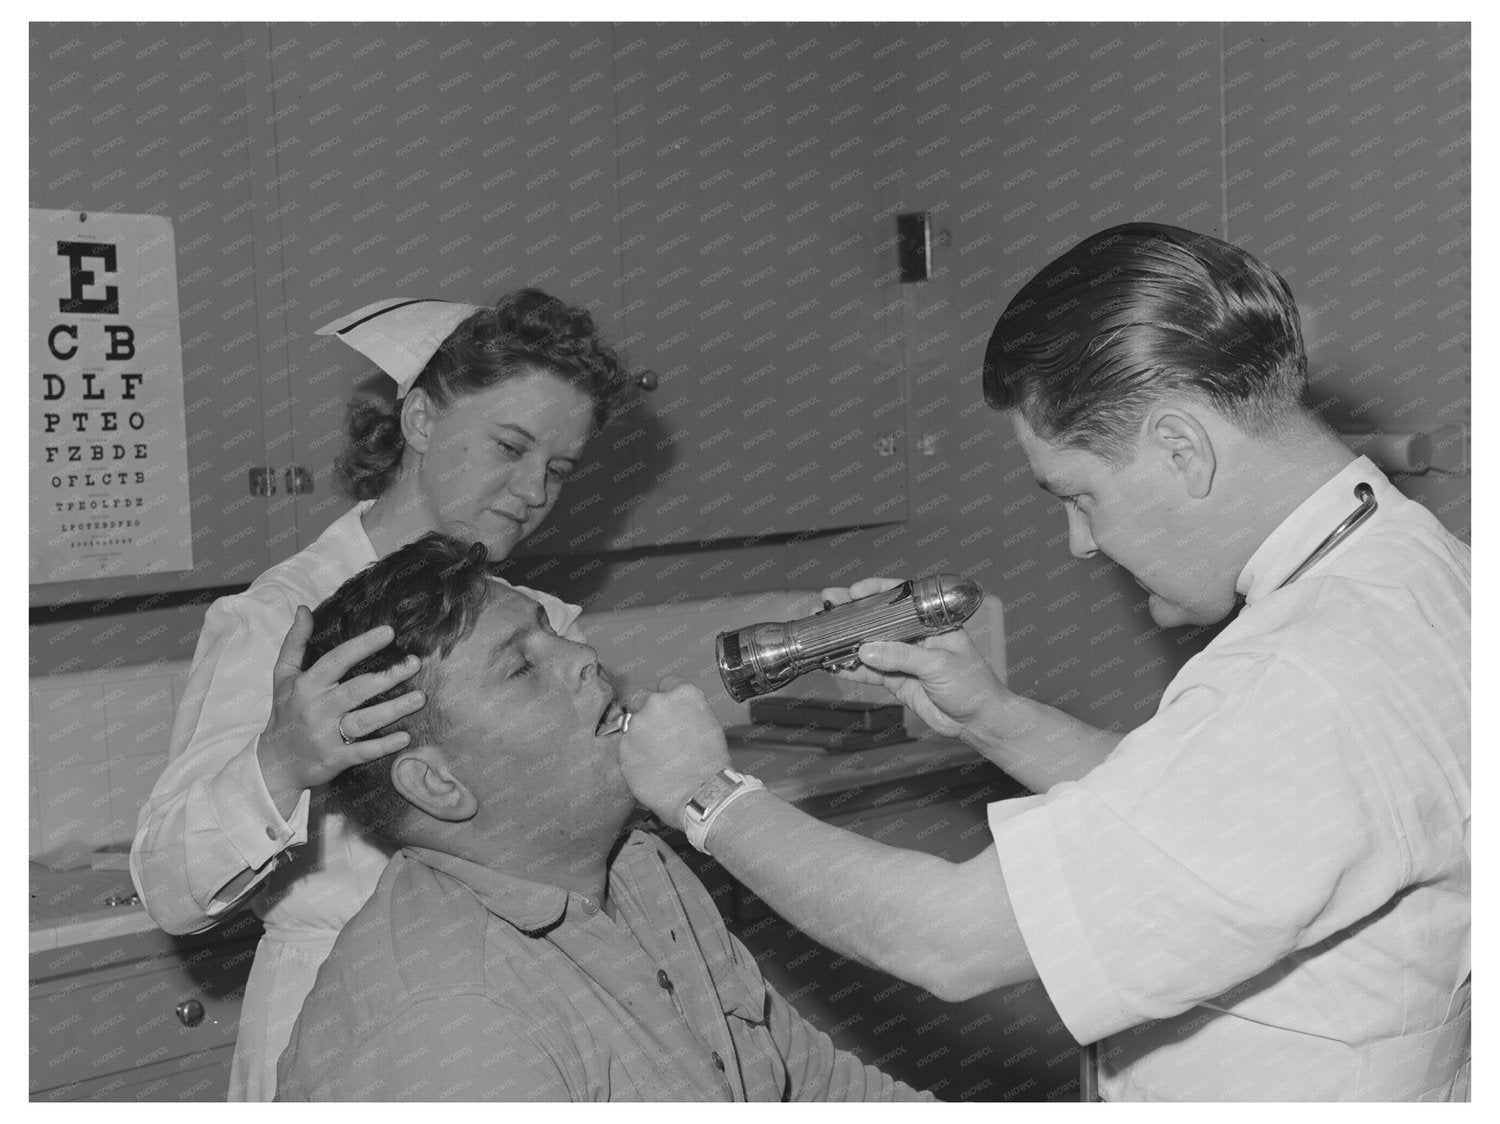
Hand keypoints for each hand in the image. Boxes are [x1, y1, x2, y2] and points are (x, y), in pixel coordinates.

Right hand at [257, 606, 425, 797]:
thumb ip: (295, 642)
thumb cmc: (285, 712)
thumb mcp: (283, 675)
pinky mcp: (334, 760)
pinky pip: (362, 752)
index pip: (336, 661)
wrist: (275, 763)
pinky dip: (383, 746)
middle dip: (388, 677)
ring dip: (394, 710)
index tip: (389, 632)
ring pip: (363, 721)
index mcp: (306, 685)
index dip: (362, 646)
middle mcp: (316, 709)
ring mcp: (325, 736)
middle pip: (356, 690)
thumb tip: (304, 609)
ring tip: (420, 697)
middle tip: (415, 663)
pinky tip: (405, 736)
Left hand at [618, 678, 729, 829]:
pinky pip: (626, 746)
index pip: (668, 685)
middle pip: (643, 699)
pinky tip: (650, 768)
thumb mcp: (708, 724)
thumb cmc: (710, 763)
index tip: (670, 713)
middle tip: (660, 736)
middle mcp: (657, 703)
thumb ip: (687, 711)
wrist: (700, 793)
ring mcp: (636, 724)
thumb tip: (675, 714)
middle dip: (648, 714)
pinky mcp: (623, 747)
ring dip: (639, 735)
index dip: (668, 701)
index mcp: (683, 694)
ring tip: (656, 757)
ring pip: (631, 723)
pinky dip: (634, 755)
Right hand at [820, 577, 1006, 738]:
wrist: (978, 721)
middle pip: (880, 619)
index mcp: (932, 622)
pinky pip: (871, 672)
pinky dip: (853, 669)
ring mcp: (904, 658)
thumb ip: (902, 656)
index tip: (855, 591)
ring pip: (871, 646)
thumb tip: (868, 650)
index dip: (877, 592)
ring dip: (848, 642)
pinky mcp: (897, 680)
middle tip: (829, 603)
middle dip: (853, 613)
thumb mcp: (939, 665)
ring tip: (824, 635)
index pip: (901, 598)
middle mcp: (916, 636)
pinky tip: (836, 665)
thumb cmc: (974, 686)